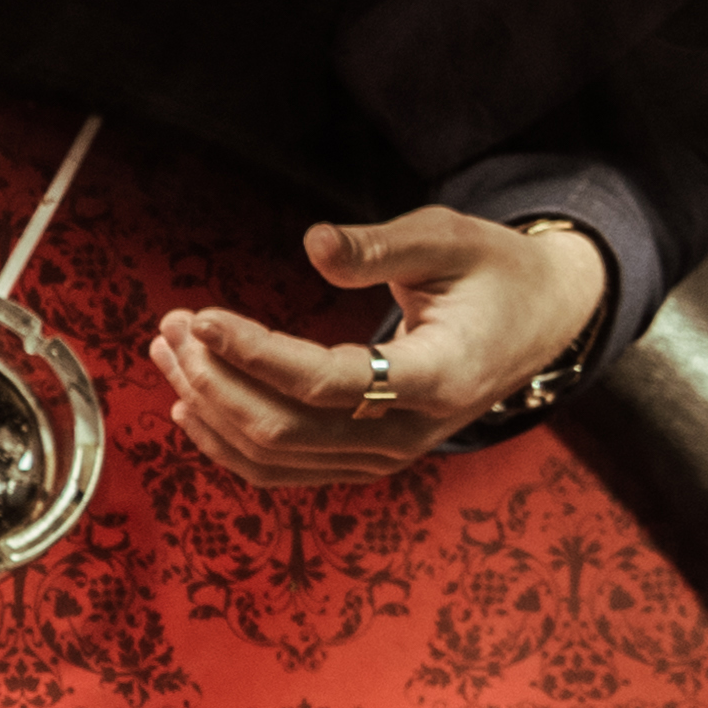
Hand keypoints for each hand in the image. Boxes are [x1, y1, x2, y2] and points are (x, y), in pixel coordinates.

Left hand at [145, 210, 604, 487]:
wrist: (540, 321)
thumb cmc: (494, 273)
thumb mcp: (450, 239)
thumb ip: (382, 246)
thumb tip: (315, 243)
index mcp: (439, 377)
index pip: (326, 382)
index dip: (255, 354)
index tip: (202, 319)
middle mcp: (410, 433)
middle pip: (286, 429)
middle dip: (215, 379)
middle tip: (172, 326)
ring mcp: (386, 455)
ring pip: (276, 455)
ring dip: (211, 406)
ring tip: (167, 352)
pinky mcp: (366, 459)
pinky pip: (285, 468)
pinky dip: (229, 441)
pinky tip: (189, 404)